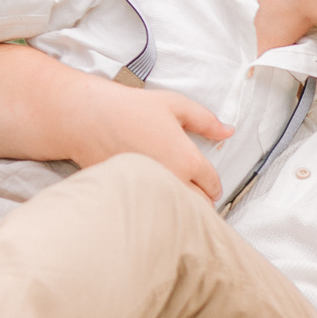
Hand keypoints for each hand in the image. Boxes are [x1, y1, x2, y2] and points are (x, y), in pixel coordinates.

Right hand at [71, 81, 232, 200]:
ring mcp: (150, 191)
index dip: (215, 185)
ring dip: (182, 209)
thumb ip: (206, 120)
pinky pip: (151, 209)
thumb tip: (228, 131)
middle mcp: (172, 180)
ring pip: (176, 212)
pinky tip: (153, 200)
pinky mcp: (129, 196)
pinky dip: (156, 208)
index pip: (212, 184)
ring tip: (179, 203)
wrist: (88, 119)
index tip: (212, 187)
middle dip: (202, 201)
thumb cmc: (130, 109)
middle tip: (198, 196)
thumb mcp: (176, 105)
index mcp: (187, 160)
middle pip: (199, 205)